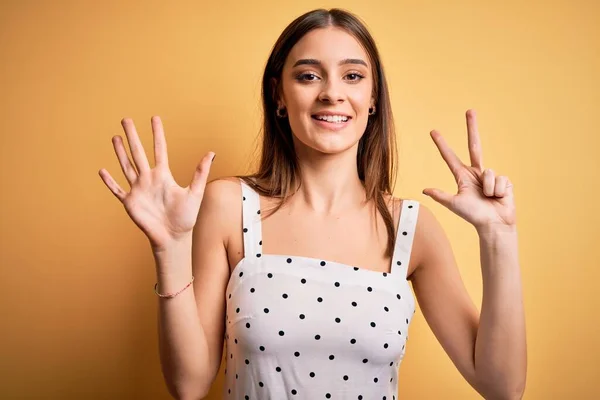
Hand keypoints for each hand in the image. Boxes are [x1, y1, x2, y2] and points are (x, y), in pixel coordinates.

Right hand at [98, 116, 214, 251]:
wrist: (173, 237)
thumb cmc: (185, 217)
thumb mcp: (195, 192)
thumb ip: (200, 173)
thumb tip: (211, 153)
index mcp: (163, 175)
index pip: (159, 149)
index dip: (157, 134)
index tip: (154, 118)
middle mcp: (149, 179)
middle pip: (138, 152)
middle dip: (132, 136)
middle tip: (126, 119)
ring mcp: (138, 190)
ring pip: (126, 166)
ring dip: (120, 152)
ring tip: (115, 137)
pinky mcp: (130, 202)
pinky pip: (117, 190)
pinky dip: (110, 182)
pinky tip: (102, 171)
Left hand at [422, 109, 515, 231]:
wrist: (494, 224)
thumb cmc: (474, 215)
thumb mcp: (455, 204)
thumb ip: (441, 196)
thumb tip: (425, 190)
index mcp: (462, 176)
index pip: (449, 157)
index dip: (442, 144)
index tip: (433, 132)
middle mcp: (476, 172)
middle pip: (474, 145)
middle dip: (472, 127)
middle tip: (470, 110)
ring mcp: (491, 175)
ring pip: (489, 172)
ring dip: (488, 189)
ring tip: (489, 198)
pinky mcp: (504, 180)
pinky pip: (499, 179)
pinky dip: (498, 191)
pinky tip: (499, 197)